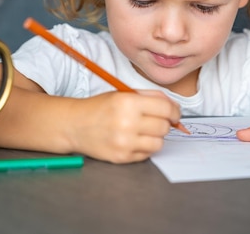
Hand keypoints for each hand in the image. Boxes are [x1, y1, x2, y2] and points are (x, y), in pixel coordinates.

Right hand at [66, 90, 180, 163]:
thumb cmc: (100, 107)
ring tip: (143, 131)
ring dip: (155, 137)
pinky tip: (133, 140)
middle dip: (164, 124)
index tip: (174, 114)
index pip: (166, 109)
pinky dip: (145, 147)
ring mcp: (124, 142)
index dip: (175, 112)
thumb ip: (151, 97)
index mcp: (129, 102)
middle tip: (155, 121)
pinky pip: (147, 154)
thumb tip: (174, 107)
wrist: (74, 125)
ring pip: (159, 143)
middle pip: (164, 127)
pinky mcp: (122, 157)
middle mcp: (127, 122)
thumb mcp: (124, 93)